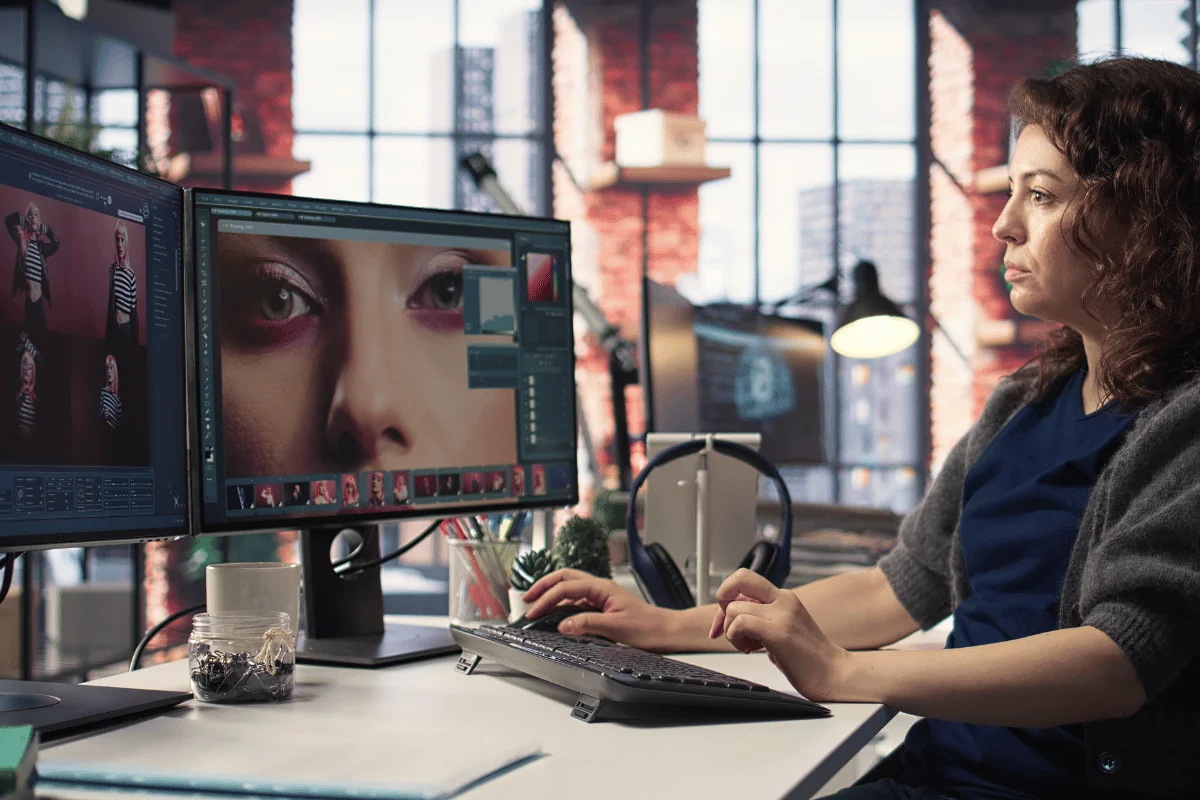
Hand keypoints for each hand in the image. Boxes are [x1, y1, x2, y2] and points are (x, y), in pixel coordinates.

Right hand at [521, 568, 674, 649]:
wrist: (666, 631)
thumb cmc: (648, 627)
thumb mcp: (616, 627)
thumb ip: (588, 624)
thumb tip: (563, 625)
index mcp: (601, 588)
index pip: (566, 587)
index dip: (546, 598)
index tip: (533, 612)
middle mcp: (599, 588)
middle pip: (564, 578)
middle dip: (543, 586)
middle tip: (526, 599)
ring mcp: (600, 596)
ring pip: (569, 587)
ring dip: (551, 593)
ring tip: (535, 603)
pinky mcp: (601, 607)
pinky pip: (576, 601)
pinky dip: (561, 604)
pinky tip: (555, 614)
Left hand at [710, 569, 850, 700]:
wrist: (834, 675)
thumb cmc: (806, 658)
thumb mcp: (781, 628)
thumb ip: (760, 618)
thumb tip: (730, 616)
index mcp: (784, 597)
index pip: (744, 579)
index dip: (726, 597)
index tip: (723, 623)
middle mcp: (783, 599)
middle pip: (739, 578)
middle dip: (722, 601)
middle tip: (730, 626)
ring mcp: (782, 614)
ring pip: (734, 608)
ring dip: (731, 631)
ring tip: (749, 646)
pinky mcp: (779, 632)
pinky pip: (741, 622)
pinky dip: (736, 638)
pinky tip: (752, 650)